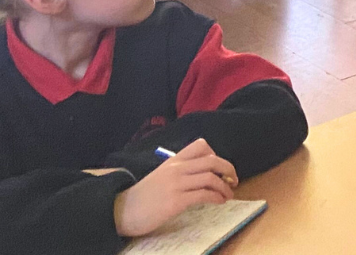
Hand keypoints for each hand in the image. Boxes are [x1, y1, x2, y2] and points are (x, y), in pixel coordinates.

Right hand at [112, 140, 235, 236]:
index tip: (219, 168)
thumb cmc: (143, 196)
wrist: (122, 211)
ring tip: (228, 194)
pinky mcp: (176, 201)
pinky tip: (219, 201)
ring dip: (225, 187)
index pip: (200, 145)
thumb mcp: (161, 176)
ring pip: (211, 177)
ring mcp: (176, 184)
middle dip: (228, 169)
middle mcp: (176, 168)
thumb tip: (202, 174)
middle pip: (212, 160)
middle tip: (234, 180)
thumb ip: (179, 171)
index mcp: (173, 161)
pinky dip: (217, 197)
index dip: (215, 155)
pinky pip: (204, 194)